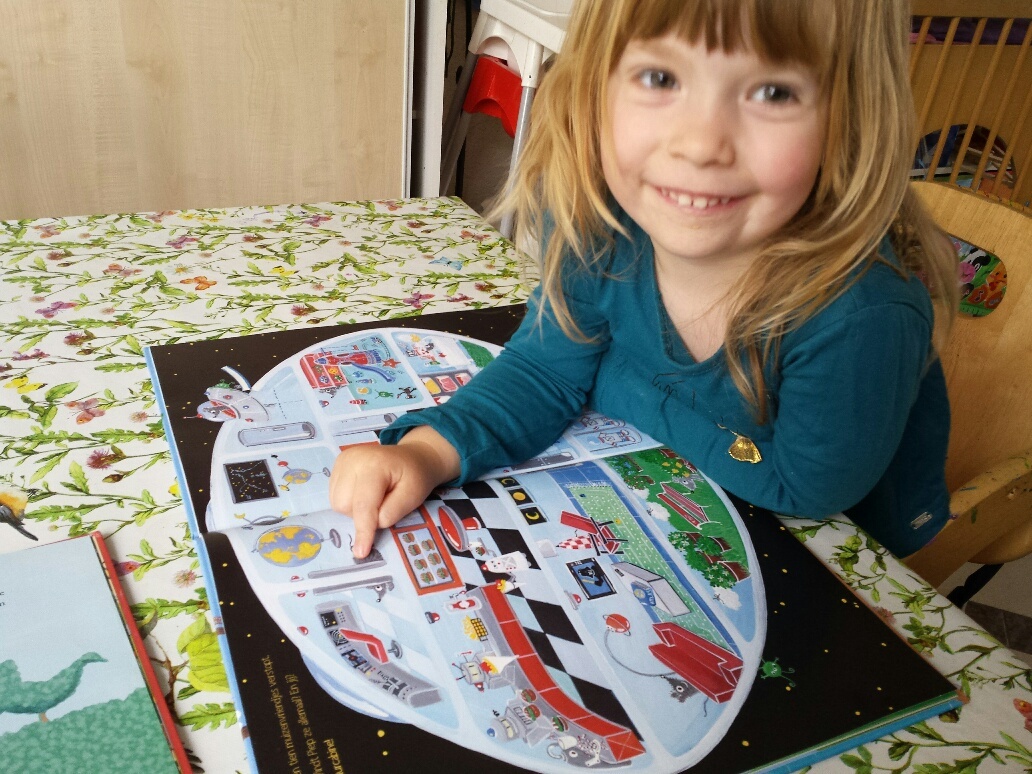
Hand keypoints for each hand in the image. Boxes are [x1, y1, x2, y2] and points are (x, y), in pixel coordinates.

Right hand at [329, 426, 460, 558]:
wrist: (412, 458)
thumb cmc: (415, 477)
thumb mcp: (413, 497)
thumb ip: (391, 513)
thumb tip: (371, 527)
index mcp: (374, 465)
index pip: (363, 504)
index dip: (363, 530)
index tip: (361, 552)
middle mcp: (352, 459)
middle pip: (345, 505)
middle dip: (362, 515)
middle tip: (383, 503)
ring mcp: (343, 460)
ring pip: (337, 503)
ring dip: (354, 509)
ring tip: (375, 496)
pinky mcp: (337, 465)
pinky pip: (335, 495)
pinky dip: (349, 500)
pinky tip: (364, 491)